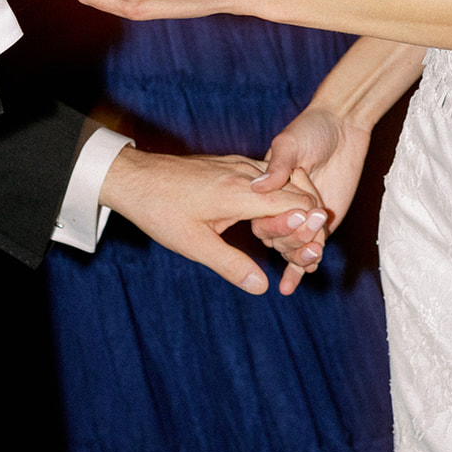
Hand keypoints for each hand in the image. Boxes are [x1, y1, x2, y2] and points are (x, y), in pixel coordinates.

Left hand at [99, 145, 325, 293]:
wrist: (135, 177)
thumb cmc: (161, 212)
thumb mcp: (194, 245)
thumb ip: (231, 265)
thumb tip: (262, 287)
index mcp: (241, 193)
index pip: (295, 203)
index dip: (311, 225)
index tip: (316, 248)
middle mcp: (246, 173)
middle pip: (296, 189)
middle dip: (308, 217)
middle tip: (310, 247)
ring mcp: (238, 165)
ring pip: (283, 180)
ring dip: (294, 204)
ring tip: (297, 234)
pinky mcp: (229, 164)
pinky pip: (266, 175)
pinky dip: (278, 194)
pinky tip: (271, 214)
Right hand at [250, 108, 371, 294]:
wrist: (342, 129)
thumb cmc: (311, 130)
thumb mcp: (290, 144)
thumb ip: (277, 166)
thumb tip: (259, 187)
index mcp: (266, 192)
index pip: (262, 220)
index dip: (277, 223)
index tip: (298, 213)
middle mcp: (279, 209)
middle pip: (277, 239)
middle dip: (295, 237)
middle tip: (317, 219)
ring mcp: (299, 220)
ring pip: (291, 250)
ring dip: (301, 255)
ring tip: (314, 252)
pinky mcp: (319, 227)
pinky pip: (305, 253)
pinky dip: (297, 271)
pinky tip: (289, 286)